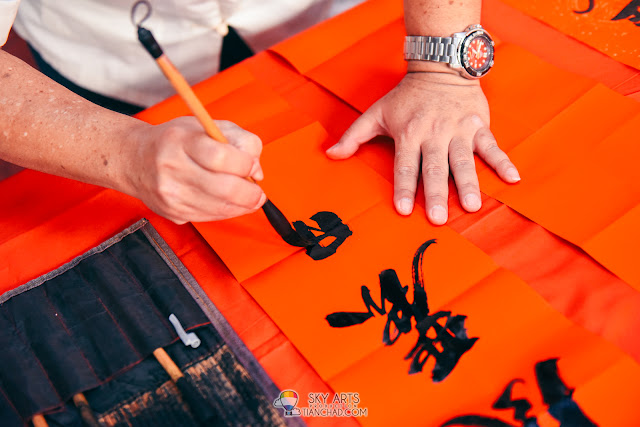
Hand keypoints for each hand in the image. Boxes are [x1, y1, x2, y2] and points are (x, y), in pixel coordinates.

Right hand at [125, 117, 265, 223]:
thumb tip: (256, 170)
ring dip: (242, 206)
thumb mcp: (207, 125)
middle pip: (224, 188)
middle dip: (250, 193)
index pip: (221, 156)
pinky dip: (227, 211)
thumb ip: (240, 140)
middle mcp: (172, 167)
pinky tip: (229, 202)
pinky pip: (210, 217)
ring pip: (220, 208)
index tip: (252, 165)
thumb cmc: (174, 140)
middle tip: (258, 192)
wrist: (136, 159)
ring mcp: (171, 193)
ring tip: (247, 197)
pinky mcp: (172, 212)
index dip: (246, 164)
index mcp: (181, 140)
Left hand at [326, 71, 519, 224]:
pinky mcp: (478, 126)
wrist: (439, 67)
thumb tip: (331, 155)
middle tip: (438, 218)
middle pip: (434, 168)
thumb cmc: (405, 96)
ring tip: (471, 206)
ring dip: (467, 184)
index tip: (403, 210)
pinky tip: (513, 179)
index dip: (403, 188)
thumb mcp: (376, 113)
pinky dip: (503, 162)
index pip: (405, 166)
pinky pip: (492, 146)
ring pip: (463, 161)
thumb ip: (354, 136)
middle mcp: (434, 134)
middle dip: (435, 194)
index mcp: (408, 134)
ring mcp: (458, 130)